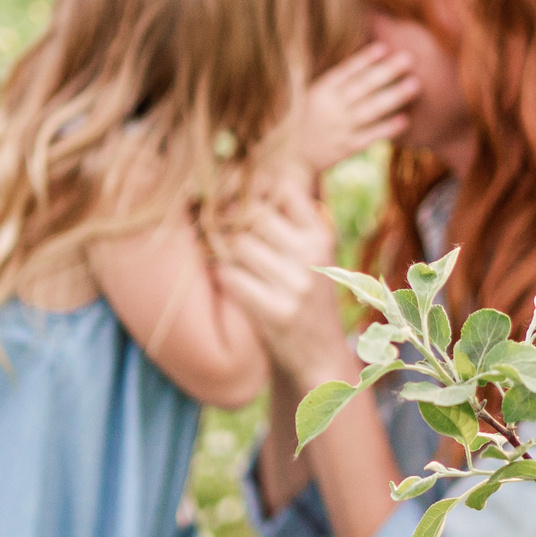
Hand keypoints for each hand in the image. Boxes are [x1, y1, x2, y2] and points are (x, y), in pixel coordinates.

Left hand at [216, 184, 354, 385]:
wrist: (320, 357)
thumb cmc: (306, 298)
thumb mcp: (312, 256)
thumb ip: (290, 223)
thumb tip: (249, 180)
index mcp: (321, 236)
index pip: (283, 190)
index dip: (253, 188)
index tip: (233, 194)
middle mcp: (312, 256)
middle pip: (253, 215)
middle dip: (229, 220)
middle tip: (213, 226)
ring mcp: (296, 285)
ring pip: (238, 244)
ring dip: (221, 249)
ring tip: (220, 256)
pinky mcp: (277, 312)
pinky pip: (231, 277)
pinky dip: (221, 276)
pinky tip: (224, 280)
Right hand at [289, 43, 416, 175]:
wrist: (295, 156)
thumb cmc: (311, 117)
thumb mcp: (314, 94)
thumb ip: (337, 78)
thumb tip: (363, 54)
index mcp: (320, 91)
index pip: (345, 71)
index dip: (365, 59)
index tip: (385, 47)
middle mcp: (330, 108)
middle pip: (362, 87)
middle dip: (386, 72)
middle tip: (409, 59)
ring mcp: (339, 128)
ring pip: (370, 110)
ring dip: (394, 96)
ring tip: (415, 84)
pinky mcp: (347, 147)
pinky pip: (370, 136)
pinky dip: (388, 128)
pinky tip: (406, 119)